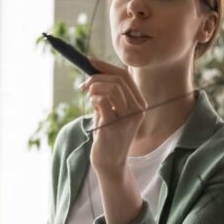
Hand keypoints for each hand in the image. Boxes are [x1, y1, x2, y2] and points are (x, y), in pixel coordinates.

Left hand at [79, 57, 146, 173]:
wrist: (109, 162)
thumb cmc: (108, 136)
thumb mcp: (111, 112)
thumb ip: (107, 95)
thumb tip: (93, 73)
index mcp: (140, 104)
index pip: (125, 76)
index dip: (106, 66)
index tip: (89, 61)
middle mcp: (138, 110)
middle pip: (118, 80)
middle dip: (97, 77)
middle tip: (83, 85)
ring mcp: (128, 118)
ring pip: (112, 88)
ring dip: (95, 87)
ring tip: (87, 96)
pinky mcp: (115, 126)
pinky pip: (102, 102)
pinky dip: (93, 100)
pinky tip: (91, 107)